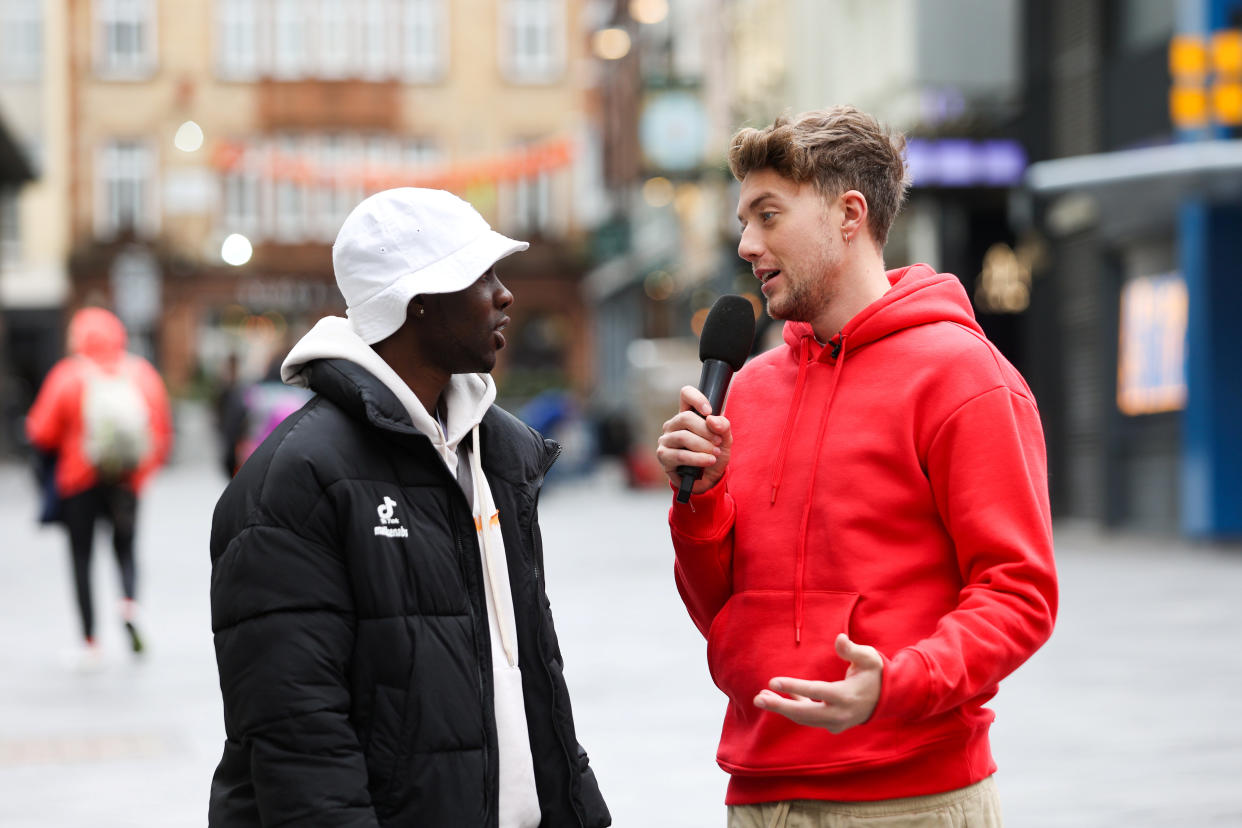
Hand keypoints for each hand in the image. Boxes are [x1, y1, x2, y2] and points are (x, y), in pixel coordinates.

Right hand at [656, 385, 731, 495]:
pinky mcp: (664, 456)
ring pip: (683, 437)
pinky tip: (708, 461)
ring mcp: (666, 440)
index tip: (709, 411)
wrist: (709, 479)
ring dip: (703, 446)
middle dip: (706, 431)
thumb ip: (723, 426)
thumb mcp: (725, 439)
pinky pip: (680, 455)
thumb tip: (712, 420)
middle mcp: (674, 425)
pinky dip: (697, 458)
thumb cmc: (714, 454)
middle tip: (718, 442)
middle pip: (685, 418)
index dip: (697, 399)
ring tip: (715, 454)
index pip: (686, 394)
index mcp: (688, 415)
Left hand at [753, 634, 882, 733]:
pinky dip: (794, 709)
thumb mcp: (868, 658)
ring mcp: (837, 723)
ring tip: (761, 698)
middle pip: (804, 713)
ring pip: (805, 718)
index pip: (815, 691)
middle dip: (779, 706)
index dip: (793, 687)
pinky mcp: (834, 725)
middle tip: (757, 699)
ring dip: (783, 708)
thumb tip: (839, 638)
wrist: (889, 698)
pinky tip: (780, 698)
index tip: (772, 681)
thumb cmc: (875, 673)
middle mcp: (840, 713)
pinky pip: (810, 718)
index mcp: (846, 696)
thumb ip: (852, 650)